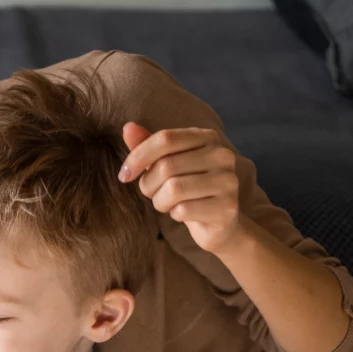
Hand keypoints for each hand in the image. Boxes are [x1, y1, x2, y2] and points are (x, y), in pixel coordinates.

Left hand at [120, 122, 243, 254]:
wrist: (218, 224)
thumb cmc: (187, 190)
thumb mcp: (167, 165)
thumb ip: (149, 146)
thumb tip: (128, 127)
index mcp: (207, 137)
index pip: (165, 138)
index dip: (138, 156)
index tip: (124, 174)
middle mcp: (222, 155)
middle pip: (166, 166)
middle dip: (148, 185)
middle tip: (153, 194)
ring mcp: (228, 181)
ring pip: (173, 189)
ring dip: (160, 202)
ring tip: (167, 204)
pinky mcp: (227, 207)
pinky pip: (183, 210)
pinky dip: (174, 215)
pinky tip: (183, 214)